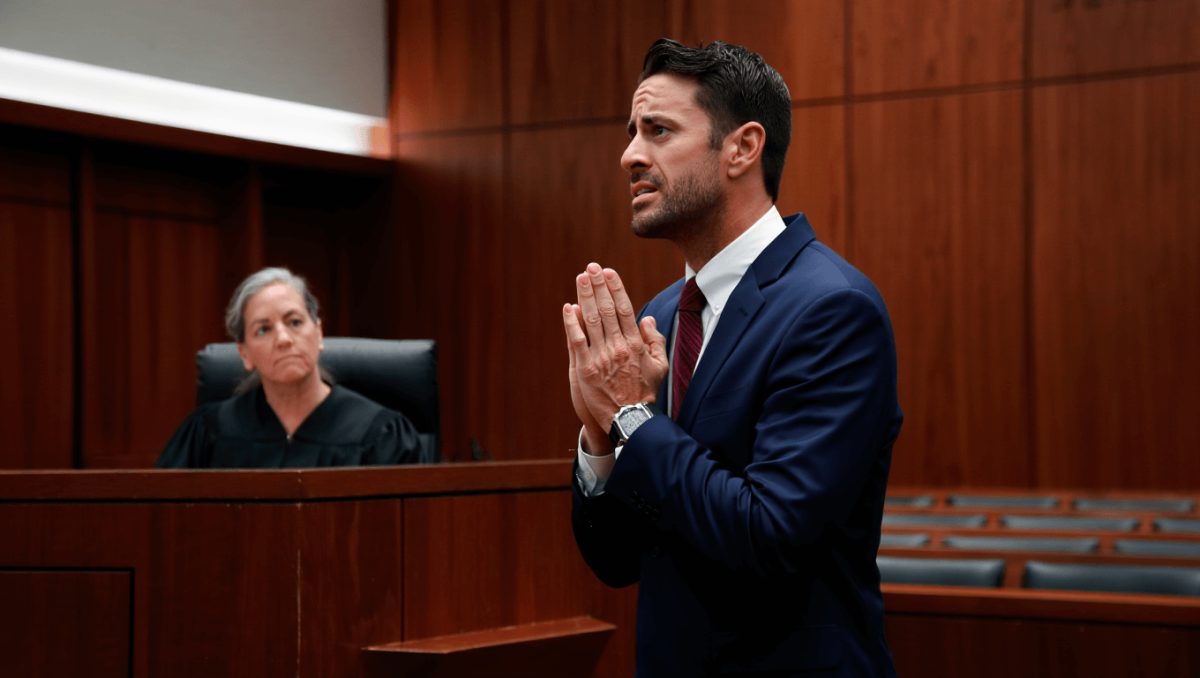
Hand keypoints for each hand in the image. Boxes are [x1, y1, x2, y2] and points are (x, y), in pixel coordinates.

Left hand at [563, 263, 667, 440]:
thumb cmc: (645, 393)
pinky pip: (576, 340)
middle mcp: (618, 347)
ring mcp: (600, 357)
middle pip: (606, 309)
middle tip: (591, 267)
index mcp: (636, 344)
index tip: (609, 272)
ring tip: (581, 278)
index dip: (615, 288)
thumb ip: (655, 341)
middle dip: (598, 286)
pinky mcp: (585, 368)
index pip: (624, 309)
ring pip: (591, 320)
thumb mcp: (659, 366)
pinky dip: (571, 322)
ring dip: (585, 296)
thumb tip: (647, 320)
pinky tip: (568, 307)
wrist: (630, 419)